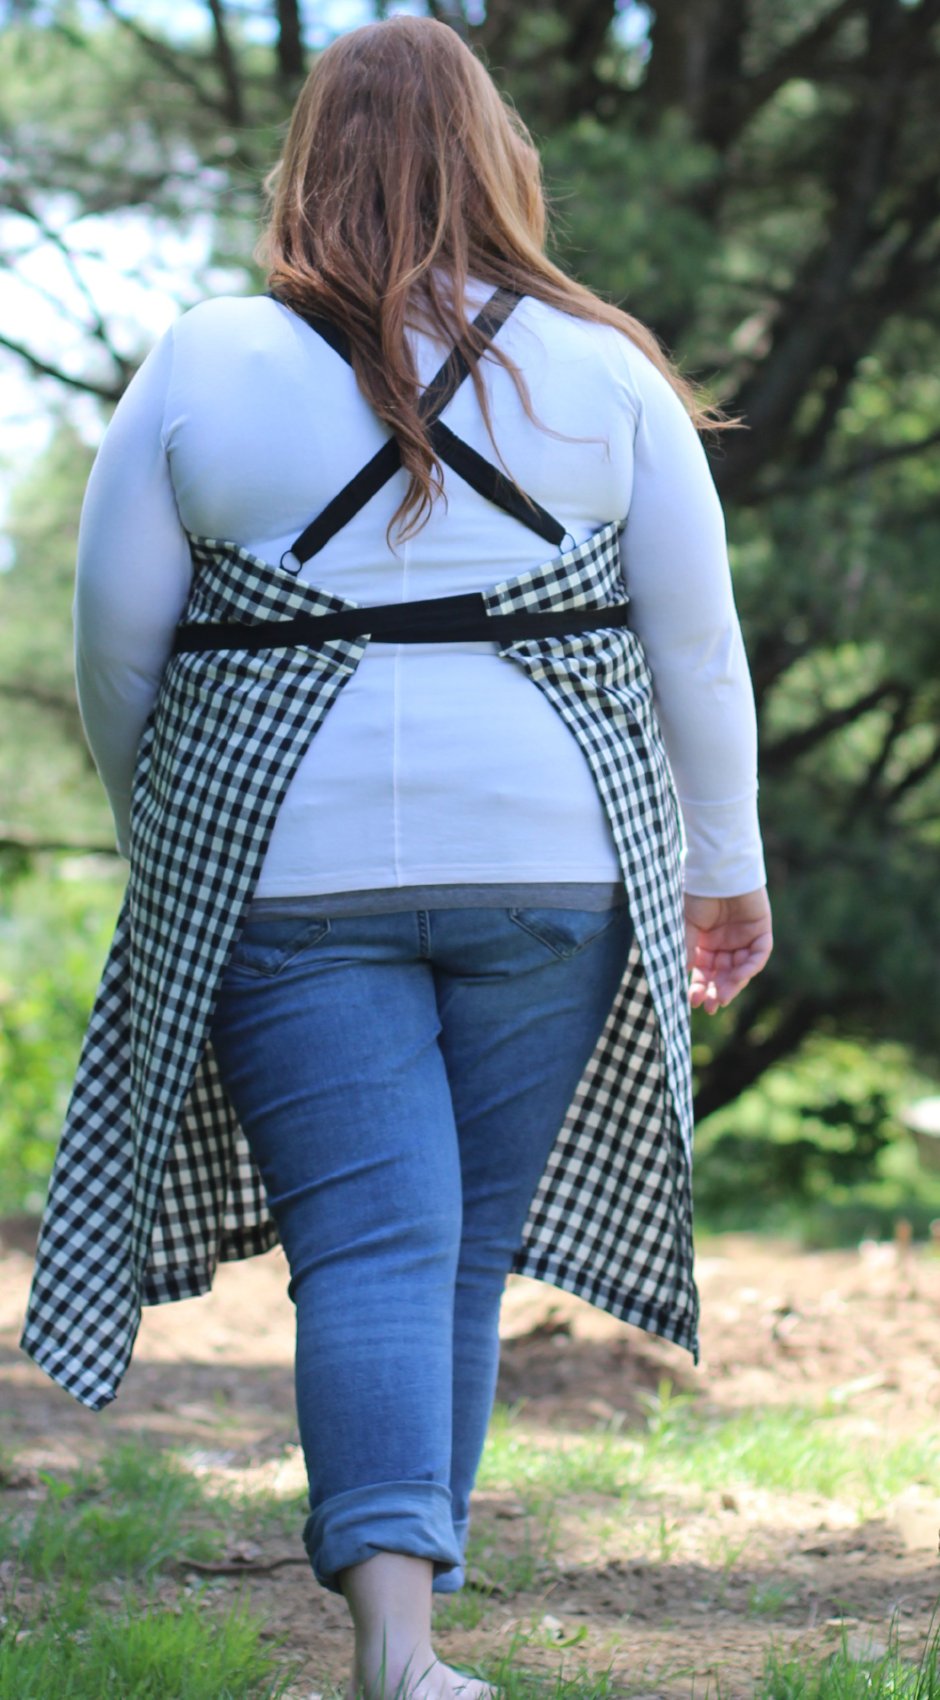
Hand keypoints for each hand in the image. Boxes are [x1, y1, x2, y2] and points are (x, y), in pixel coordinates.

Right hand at [684, 885, 772, 1014]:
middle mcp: (725, 944)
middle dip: (716, 991)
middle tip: (710, 1006)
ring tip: (723, 998)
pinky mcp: (761, 931)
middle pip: (724, 975)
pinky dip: (750, 967)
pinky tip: (739, 977)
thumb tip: (684, 975)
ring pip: (741, 969)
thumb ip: (687, 950)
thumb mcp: (686, 925)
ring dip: (733, 984)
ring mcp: (744, 938)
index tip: (693, 1002)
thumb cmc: (698, 894)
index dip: (700, 987)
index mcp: (706, 944)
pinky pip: (758, 955)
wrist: (717, 869)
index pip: (705, 972)